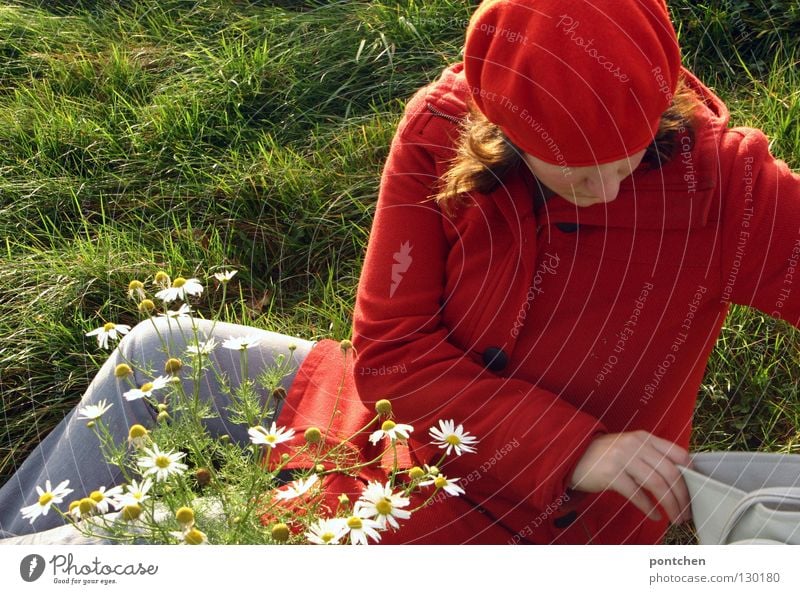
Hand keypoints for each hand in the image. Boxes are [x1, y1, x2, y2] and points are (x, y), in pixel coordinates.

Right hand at [568, 430, 691, 523]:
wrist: (572, 455)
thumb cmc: (605, 456)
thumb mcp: (629, 447)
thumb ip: (651, 455)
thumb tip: (679, 477)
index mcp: (644, 437)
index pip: (678, 453)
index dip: (692, 473)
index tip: (697, 490)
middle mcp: (636, 445)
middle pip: (670, 472)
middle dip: (683, 496)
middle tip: (687, 513)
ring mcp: (623, 458)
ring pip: (657, 485)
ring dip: (671, 505)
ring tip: (675, 519)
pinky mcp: (611, 474)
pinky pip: (637, 494)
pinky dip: (649, 508)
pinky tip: (655, 516)